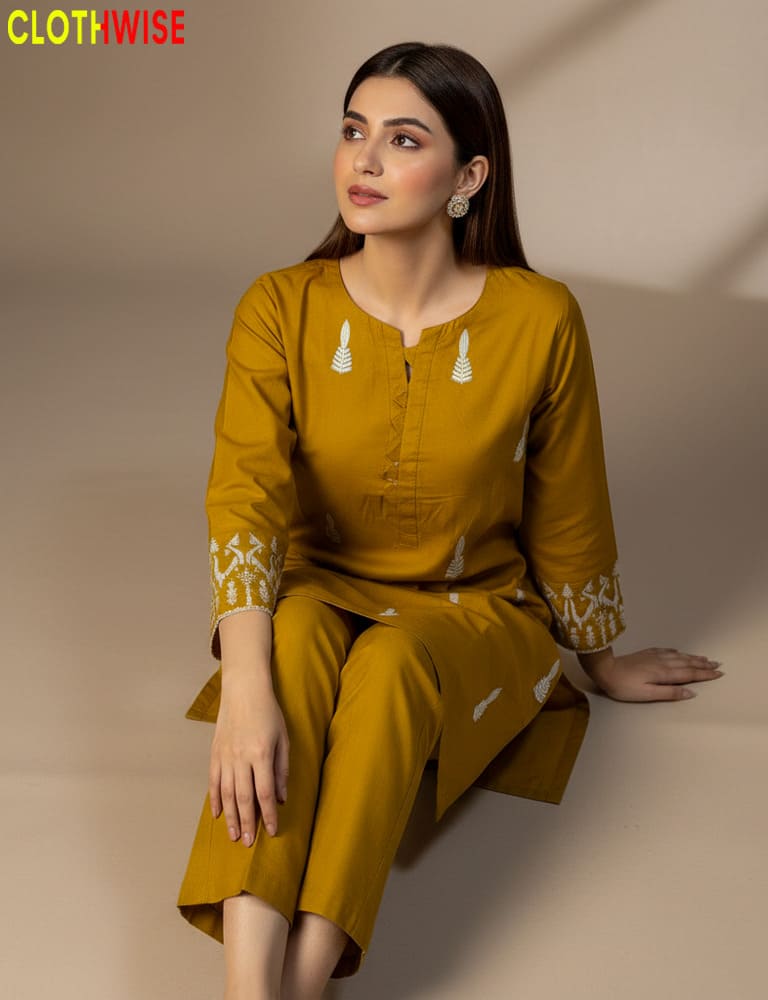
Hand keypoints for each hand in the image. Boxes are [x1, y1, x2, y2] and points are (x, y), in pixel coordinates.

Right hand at [208, 677, 289, 844]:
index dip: (268, 814)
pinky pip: (213, 781)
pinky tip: (217, 814)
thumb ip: (282, 769)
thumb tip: (281, 798)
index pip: (265, 792)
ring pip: (226, 793)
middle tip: (249, 843)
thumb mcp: (283, 738)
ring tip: (234, 836)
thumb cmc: (268, 712)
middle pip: (243, 798)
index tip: (271, 831)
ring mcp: (225, 756)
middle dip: (247, 823)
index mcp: (261, 754)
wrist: (243, 690)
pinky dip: (215, 799)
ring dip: (230, 817)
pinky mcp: (215, 753)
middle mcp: (240, 758)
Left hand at [579, 646, 723, 701]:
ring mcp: (654, 656)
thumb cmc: (624, 686)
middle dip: (703, 665)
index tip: (718, 673)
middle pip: (687, 663)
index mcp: (664, 674)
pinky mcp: (646, 653)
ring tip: (705, 658)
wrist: (605, 669)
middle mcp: (662, 662)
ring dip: (693, 657)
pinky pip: (667, 651)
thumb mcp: (647, 694)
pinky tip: (679, 652)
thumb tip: (691, 692)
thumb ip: (669, 693)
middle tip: (718, 664)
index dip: (704, 674)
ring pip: (678, 656)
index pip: (689, 674)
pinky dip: (677, 652)